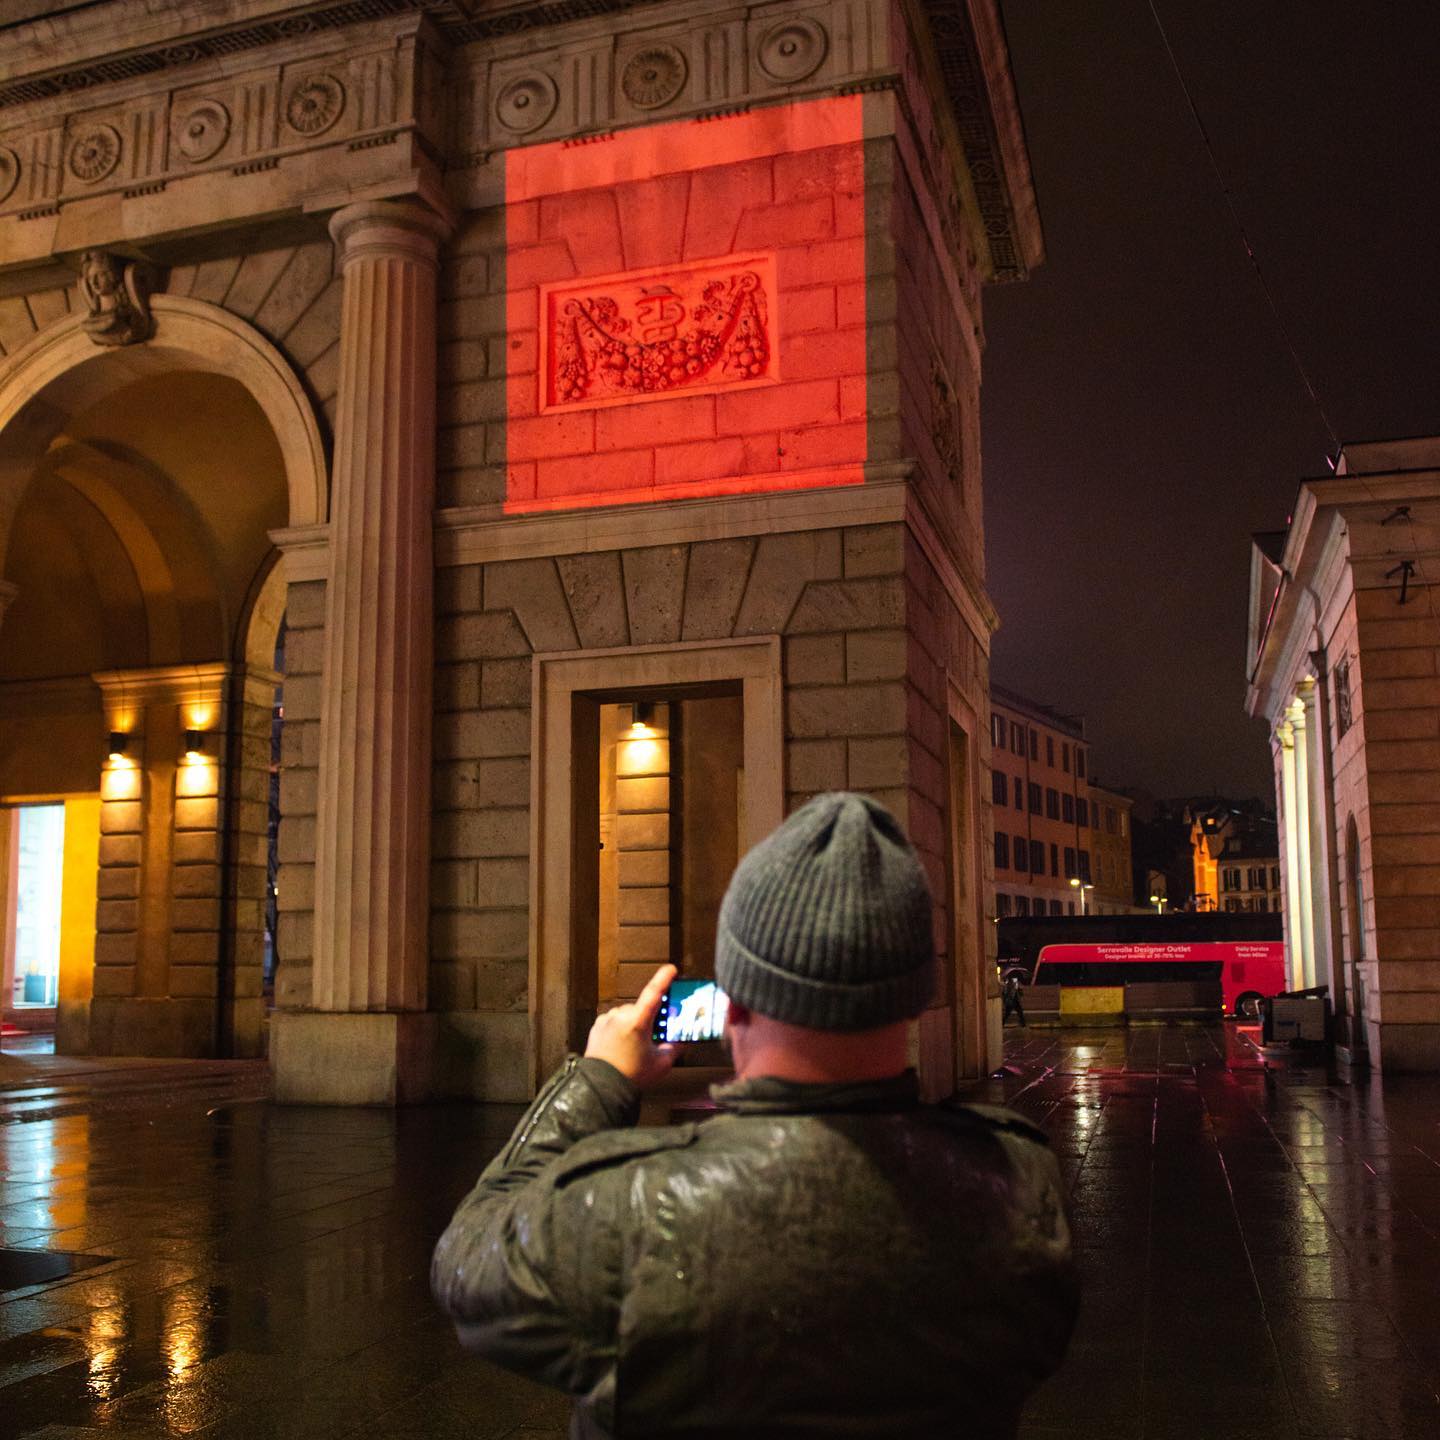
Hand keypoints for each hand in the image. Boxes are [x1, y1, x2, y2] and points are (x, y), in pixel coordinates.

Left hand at [584, 964, 677, 1089]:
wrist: (602, 1087)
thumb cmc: (631, 1075)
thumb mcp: (661, 1063)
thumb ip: (674, 1048)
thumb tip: (683, 1041)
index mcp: (638, 1021)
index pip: (654, 992)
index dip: (663, 978)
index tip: (671, 969)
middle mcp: (621, 1015)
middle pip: (642, 1009)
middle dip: (649, 1019)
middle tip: (653, 1036)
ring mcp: (607, 1020)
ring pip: (628, 1015)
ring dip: (634, 1024)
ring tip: (635, 1047)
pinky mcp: (597, 1026)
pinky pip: (614, 1021)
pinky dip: (620, 1029)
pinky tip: (622, 1045)